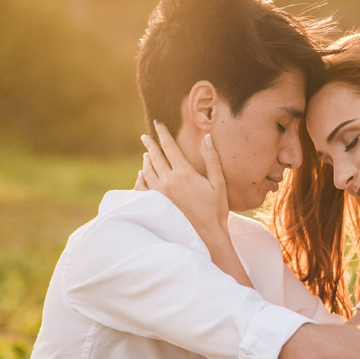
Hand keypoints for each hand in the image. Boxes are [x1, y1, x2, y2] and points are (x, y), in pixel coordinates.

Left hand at [139, 122, 229, 244]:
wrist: (206, 235)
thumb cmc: (216, 209)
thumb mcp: (218, 183)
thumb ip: (212, 159)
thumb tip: (206, 137)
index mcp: (184, 173)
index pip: (169, 147)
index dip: (163, 133)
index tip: (158, 123)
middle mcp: (168, 181)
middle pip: (155, 156)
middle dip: (150, 144)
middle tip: (145, 136)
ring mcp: (159, 193)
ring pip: (148, 171)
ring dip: (147, 160)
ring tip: (146, 154)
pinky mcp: (156, 204)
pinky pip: (143, 187)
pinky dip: (141, 178)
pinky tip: (142, 174)